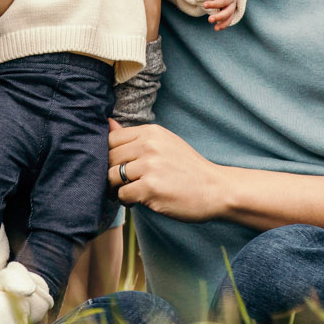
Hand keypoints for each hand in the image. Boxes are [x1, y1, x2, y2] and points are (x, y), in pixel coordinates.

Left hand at [107, 121, 230, 222]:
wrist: (215, 189)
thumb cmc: (189, 168)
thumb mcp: (165, 143)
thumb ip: (136, 137)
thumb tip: (107, 123)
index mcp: (152, 132)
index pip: (111, 138)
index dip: (109, 154)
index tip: (119, 165)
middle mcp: (149, 145)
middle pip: (109, 158)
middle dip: (112, 173)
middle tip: (124, 183)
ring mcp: (149, 166)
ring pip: (112, 177)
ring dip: (117, 188)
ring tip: (132, 191)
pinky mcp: (150, 188)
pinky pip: (122, 194)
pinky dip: (127, 201)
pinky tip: (140, 200)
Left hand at [203, 0, 238, 29]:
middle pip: (225, 1)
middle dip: (215, 4)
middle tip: (204, 5)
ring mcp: (232, 5)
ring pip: (228, 12)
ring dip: (220, 17)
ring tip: (210, 19)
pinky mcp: (230, 11)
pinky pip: (229, 19)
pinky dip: (223, 24)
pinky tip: (216, 28)